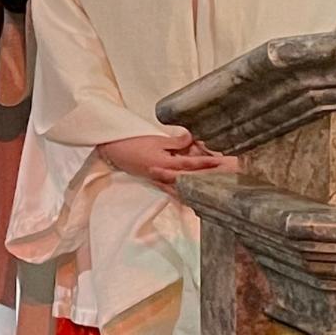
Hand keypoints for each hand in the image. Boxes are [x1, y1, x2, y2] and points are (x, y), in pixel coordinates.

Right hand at [97, 133, 237, 187]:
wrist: (112, 150)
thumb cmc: (133, 142)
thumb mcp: (156, 139)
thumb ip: (175, 142)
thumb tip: (192, 139)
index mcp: (167, 164)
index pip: (192, 164)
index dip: (208, 163)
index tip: (222, 162)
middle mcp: (165, 175)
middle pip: (190, 178)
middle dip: (207, 177)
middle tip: (223, 177)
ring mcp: (160, 180)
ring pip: (183, 187)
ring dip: (196, 187)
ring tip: (211, 190)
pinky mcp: (155, 181)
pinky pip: (172, 189)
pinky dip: (183, 192)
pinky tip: (190, 195)